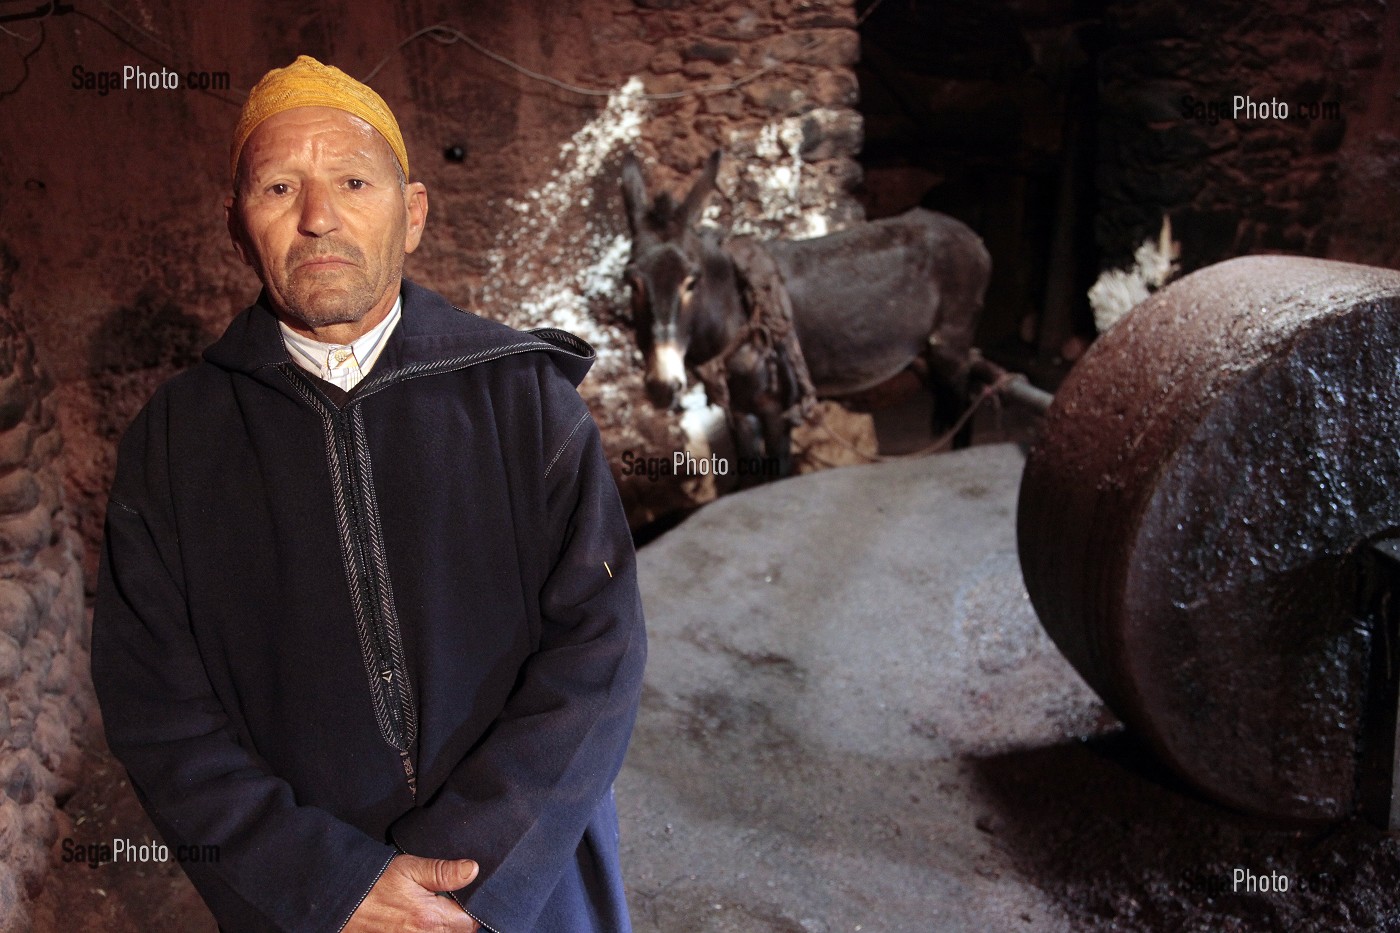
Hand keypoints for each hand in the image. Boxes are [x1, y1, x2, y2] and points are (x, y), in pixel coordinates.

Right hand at [342, 854, 481, 931]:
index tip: (463, 898)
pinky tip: (421, 922)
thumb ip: (443, 871)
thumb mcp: (410, 869)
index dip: (472, 910)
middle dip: (459, 921)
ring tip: (431, 911)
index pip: (470, 923)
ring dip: (444, 927)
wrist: (343, 901)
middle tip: (447, 903)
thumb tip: (473, 870)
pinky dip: (430, 931)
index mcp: (429, 918)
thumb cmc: (375, 883)